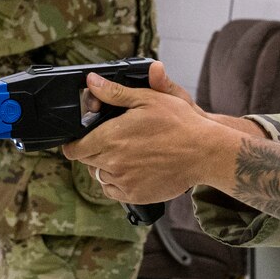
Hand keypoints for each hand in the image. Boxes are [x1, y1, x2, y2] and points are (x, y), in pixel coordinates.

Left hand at [62, 66, 229, 203]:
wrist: (205, 153)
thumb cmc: (180, 124)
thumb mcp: (148, 99)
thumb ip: (115, 93)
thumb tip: (91, 82)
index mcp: (110, 139)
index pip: (74, 148)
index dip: (75, 143)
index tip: (81, 138)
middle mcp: (112, 163)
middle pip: (86, 162)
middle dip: (92, 151)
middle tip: (111, 141)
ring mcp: (123, 182)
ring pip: (100, 176)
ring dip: (106, 167)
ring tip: (126, 155)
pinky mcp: (135, 195)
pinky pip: (114, 191)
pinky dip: (118, 182)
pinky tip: (133, 170)